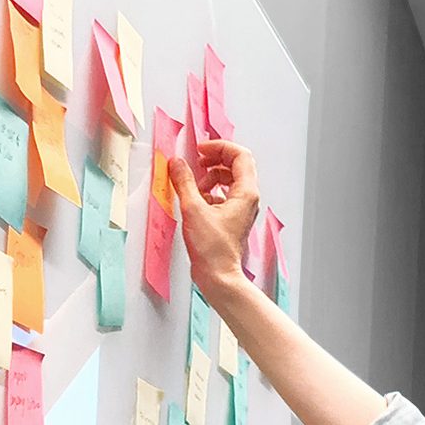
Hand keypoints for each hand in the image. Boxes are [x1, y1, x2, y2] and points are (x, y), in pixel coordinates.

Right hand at [169, 140, 261, 301]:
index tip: (201, 150)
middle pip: (235, 166)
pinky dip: (210, 193)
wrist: (218, 276)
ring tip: (194, 186)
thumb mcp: (193, 209)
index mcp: (246, 193)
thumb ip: (184, 182)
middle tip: (196, 162)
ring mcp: (241, 210)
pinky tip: (196, 202)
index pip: (240, 155)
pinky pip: (223, 196)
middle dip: (214, 160)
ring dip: (210, 177)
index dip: (219, 147)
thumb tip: (177, 163)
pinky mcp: (232, 219)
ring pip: (228, 181)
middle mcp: (247, 200)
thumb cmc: (213, 250)